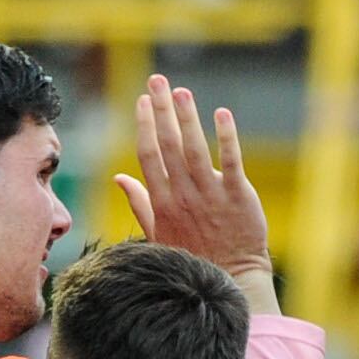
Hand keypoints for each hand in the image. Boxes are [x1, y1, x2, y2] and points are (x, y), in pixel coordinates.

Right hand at [117, 75, 276, 305]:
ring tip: (181, 91)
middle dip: (161, 109)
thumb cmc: (194, 256)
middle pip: (168, 144)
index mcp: (163, 201)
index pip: (149, 154)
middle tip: (157, 80)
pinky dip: (226, 136)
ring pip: (195, 148)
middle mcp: (184, 195)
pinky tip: (221, 113)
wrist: (233, 277)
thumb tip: (119, 178)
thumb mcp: (158, 233)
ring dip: (187, 117)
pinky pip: (231, 161)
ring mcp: (211, 195)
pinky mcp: (238, 197)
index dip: (145, 125)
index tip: (142, 101)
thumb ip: (140, 203)